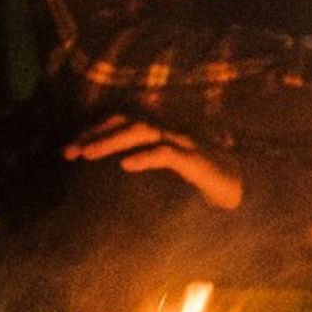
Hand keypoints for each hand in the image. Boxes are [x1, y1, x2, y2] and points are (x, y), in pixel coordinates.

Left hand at [63, 115, 244, 209]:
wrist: (243, 190)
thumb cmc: (200, 183)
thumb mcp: (162, 178)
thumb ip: (141, 170)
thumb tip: (109, 180)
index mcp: (160, 133)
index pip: (122, 121)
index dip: (94, 129)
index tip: (69, 148)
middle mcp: (170, 132)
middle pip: (127, 121)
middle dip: (95, 134)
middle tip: (69, 152)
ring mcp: (184, 143)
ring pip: (144, 131)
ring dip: (112, 141)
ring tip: (88, 155)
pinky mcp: (197, 160)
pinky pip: (168, 154)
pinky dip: (146, 157)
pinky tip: (126, 166)